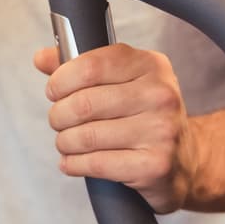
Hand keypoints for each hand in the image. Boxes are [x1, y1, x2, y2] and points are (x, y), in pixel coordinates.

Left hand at [34, 43, 198, 213]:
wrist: (183, 161)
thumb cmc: (143, 116)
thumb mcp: (120, 82)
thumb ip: (80, 67)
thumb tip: (41, 58)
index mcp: (151, 65)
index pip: (90, 66)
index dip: (61, 80)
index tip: (54, 91)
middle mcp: (160, 95)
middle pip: (83, 103)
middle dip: (59, 115)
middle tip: (59, 121)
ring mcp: (161, 131)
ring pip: (86, 136)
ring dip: (65, 142)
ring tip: (67, 142)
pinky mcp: (155, 165)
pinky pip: (96, 164)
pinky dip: (74, 164)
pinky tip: (72, 162)